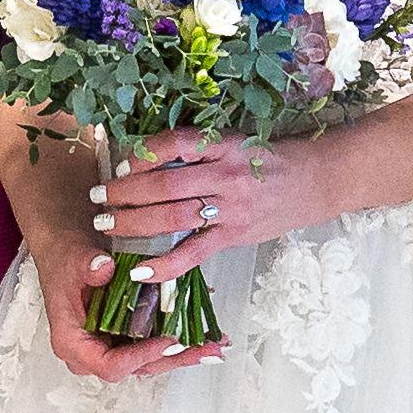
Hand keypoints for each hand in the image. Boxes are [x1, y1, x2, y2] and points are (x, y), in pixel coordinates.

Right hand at [35, 229, 218, 387]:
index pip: (110, 365)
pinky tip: (205, 331)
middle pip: (138, 367)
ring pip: (151, 359)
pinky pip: (154, 343)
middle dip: (175, 358)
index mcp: (74, 342)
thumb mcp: (73, 258)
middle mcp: (93, 351)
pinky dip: (179, 337)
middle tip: (206, 349)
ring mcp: (111, 346)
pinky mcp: (127, 338)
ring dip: (184, 352)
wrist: (66, 251)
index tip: (168, 341)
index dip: (141, 357)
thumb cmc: (65, 259)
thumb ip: (87, 265)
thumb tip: (103, 268)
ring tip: (215, 344)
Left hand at [90, 131, 328, 275]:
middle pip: (164, 183)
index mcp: (222, 144)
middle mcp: (224, 174)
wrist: (316, 180)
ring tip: (106, 224)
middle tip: (97, 198)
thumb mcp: (235, 142)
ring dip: (134, 221)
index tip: (120, 164)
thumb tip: (149, 157)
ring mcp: (230, 207)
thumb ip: (199, 149)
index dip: (143, 153)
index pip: (175, 143)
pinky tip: (139, 271)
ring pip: (172, 215)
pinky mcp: (234, 234)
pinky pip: (193, 252)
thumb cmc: (269, 159)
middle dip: (124, 192)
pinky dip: (165, 264)